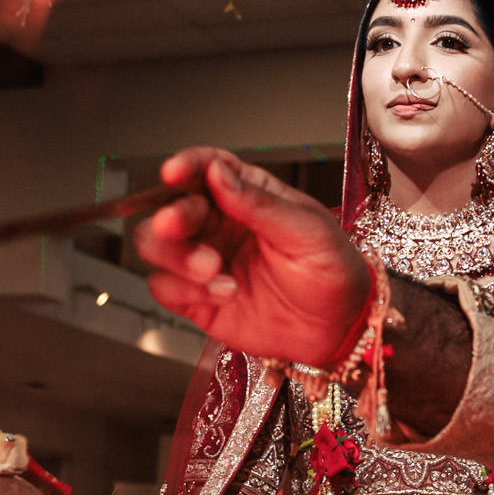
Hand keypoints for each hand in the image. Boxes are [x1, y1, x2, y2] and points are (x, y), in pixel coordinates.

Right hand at [132, 148, 370, 368]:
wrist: (338, 329)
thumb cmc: (332, 271)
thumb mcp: (307, 230)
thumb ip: (259, 203)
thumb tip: (218, 172)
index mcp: (247, 195)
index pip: (207, 168)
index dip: (185, 165)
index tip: (174, 172)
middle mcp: (219, 224)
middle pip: (172, 207)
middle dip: (171, 217)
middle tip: (177, 226)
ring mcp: (203, 261)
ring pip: (156, 245)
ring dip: (175, 256)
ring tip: (212, 270)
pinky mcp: (196, 298)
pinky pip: (164, 287)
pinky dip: (183, 290)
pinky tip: (221, 294)